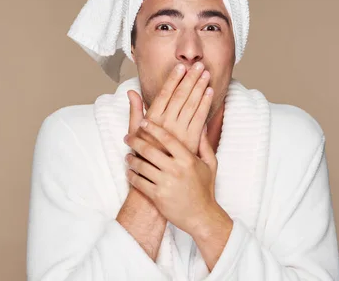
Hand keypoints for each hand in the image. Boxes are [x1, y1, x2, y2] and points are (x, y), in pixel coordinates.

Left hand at [123, 119, 218, 235]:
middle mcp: (176, 170)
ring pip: (141, 166)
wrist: (201, 217)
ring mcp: (166, 184)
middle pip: (149, 150)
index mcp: (188, 159)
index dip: (153, 128)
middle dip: (135, 141)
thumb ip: (205, 144)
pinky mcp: (157, 197)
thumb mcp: (210, 165)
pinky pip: (139, 182)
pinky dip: (131, 175)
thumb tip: (203, 125)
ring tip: (127, 155)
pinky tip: (129, 171)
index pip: (167, 138)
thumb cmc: (205, 189)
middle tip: (127, 137)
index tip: (143, 122)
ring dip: (131, 159)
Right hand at [127, 62, 212, 155]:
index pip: (164, 94)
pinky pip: (200, 118)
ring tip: (205, 74)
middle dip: (190, 79)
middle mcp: (166, 124)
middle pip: (180, 96)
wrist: (154, 178)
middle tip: (198, 65)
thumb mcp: (134, 131)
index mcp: (152, 119)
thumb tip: (131, 92)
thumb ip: (135, 110)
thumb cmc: (142, 154)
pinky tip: (210, 92)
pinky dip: (206, 104)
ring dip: (200, 87)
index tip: (181, 67)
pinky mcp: (191, 140)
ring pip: (192, 104)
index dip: (173, 79)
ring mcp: (179, 132)